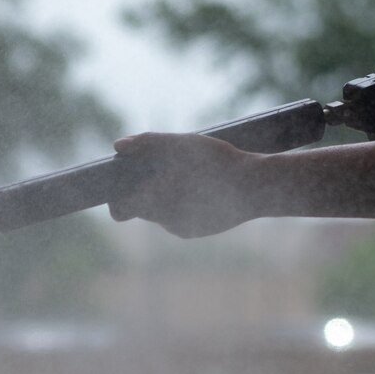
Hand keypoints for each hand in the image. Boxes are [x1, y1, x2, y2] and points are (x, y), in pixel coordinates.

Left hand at [106, 131, 258, 238]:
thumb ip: (147, 143)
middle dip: (149, 188)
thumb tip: (117, 146)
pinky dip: (186, 202)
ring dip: (169, 193)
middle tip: (166, 168)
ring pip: (164, 210)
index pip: (120, 210)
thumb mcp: (181, 144)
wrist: (256, 187)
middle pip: (144, 206)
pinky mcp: (199, 230)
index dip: (118, 196)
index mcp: (156, 203)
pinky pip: (182, 216)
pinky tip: (204, 187)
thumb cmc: (217, 162)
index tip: (126, 181)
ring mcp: (184, 228)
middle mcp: (166, 221)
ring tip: (190, 174)